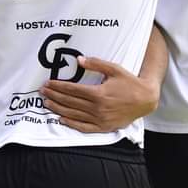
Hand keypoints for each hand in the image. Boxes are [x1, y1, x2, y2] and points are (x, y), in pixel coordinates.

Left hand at [40, 56, 159, 132]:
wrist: (145, 100)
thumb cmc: (130, 82)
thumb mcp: (114, 69)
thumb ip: (96, 64)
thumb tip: (78, 60)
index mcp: (98, 93)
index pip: (72, 90)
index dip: (58, 87)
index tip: (48, 84)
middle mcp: (97, 108)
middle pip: (70, 102)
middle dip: (54, 96)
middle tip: (42, 92)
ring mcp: (100, 119)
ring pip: (74, 115)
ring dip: (58, 109)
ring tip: (47, 104)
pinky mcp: (104, 127)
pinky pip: (84, 127)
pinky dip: (71, 124)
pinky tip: (61, 119)